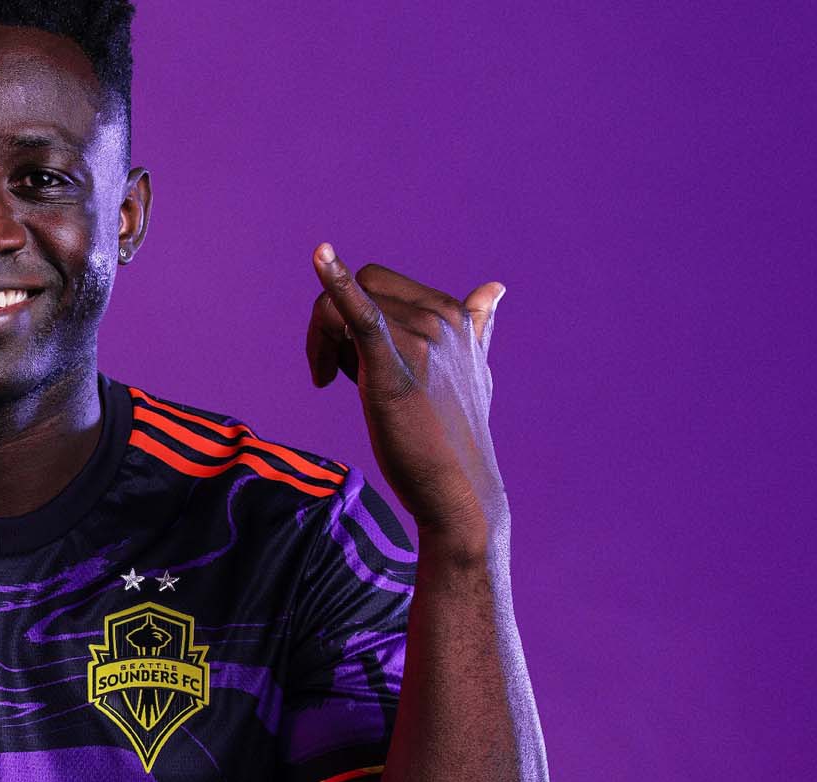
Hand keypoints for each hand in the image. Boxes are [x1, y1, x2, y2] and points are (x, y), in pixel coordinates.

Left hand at [305, 243, 508, 545]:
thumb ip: (477, 326)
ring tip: (331, 381)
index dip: (352, 312)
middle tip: (329, 372)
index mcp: (453, 314)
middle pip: (359, 290)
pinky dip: (337, 282)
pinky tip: (321, 256)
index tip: (347, 360)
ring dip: (323, 343)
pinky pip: (360, 314)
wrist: (458, 490)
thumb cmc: (457, 434)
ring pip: (342, 310)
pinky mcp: (394, 368)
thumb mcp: (473, 371)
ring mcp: (420, 340)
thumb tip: (495, 287)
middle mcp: (439, 319)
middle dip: (330, 324)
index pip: (378, 284)